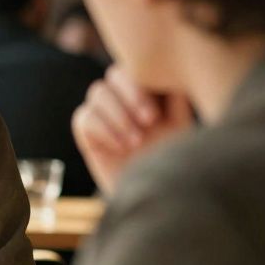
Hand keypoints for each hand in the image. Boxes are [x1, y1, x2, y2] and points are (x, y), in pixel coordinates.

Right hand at [72, 65, 192, 193]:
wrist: (156, 196)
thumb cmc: (173, 162)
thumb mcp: (181, 130)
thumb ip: (176, 101)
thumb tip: (175, 77)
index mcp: (149, 91)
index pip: (137, 68)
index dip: (142, 85)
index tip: (155, 116)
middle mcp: (124, 98)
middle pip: (114, 75)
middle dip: (130, 96)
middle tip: (148, 122)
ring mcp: (104, 113)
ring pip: (98, 92)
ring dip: (117, 116)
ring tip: (136, 142)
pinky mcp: (87, 132)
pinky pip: (83, 117)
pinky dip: (102, 130)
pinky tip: (120, 148)